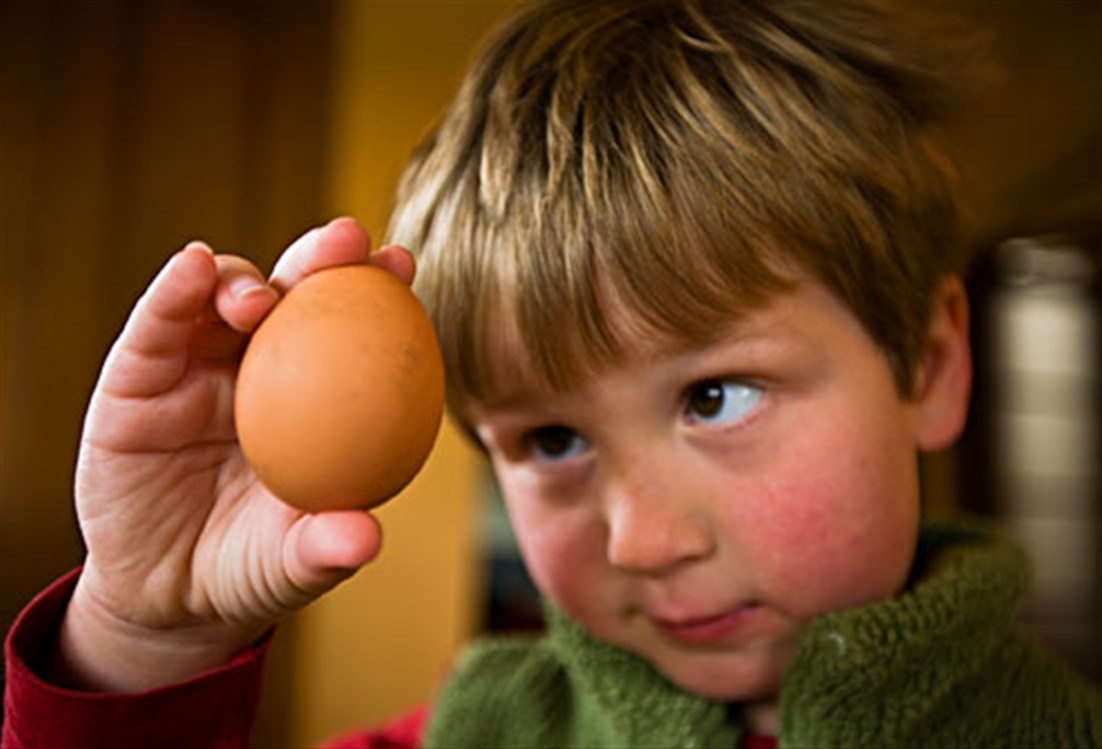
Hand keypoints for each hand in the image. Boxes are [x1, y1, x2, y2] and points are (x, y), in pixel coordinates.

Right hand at [57, 218, 413, 690]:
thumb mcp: (290, 563)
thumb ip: (324, 548)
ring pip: (223, 297)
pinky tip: (191, 269)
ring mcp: (198, 366)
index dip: (378, 292)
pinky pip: (156, 328)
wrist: (167, 597)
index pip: (352, 331)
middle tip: (349, 240)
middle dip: (322, 256)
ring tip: (260, 298)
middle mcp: (261, 368)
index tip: (403, 265)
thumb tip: (366, 536)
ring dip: (245, 279)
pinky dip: (171, 293)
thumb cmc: (249, 568)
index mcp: (315, 397)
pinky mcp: (137, 379)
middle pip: (295, 294)